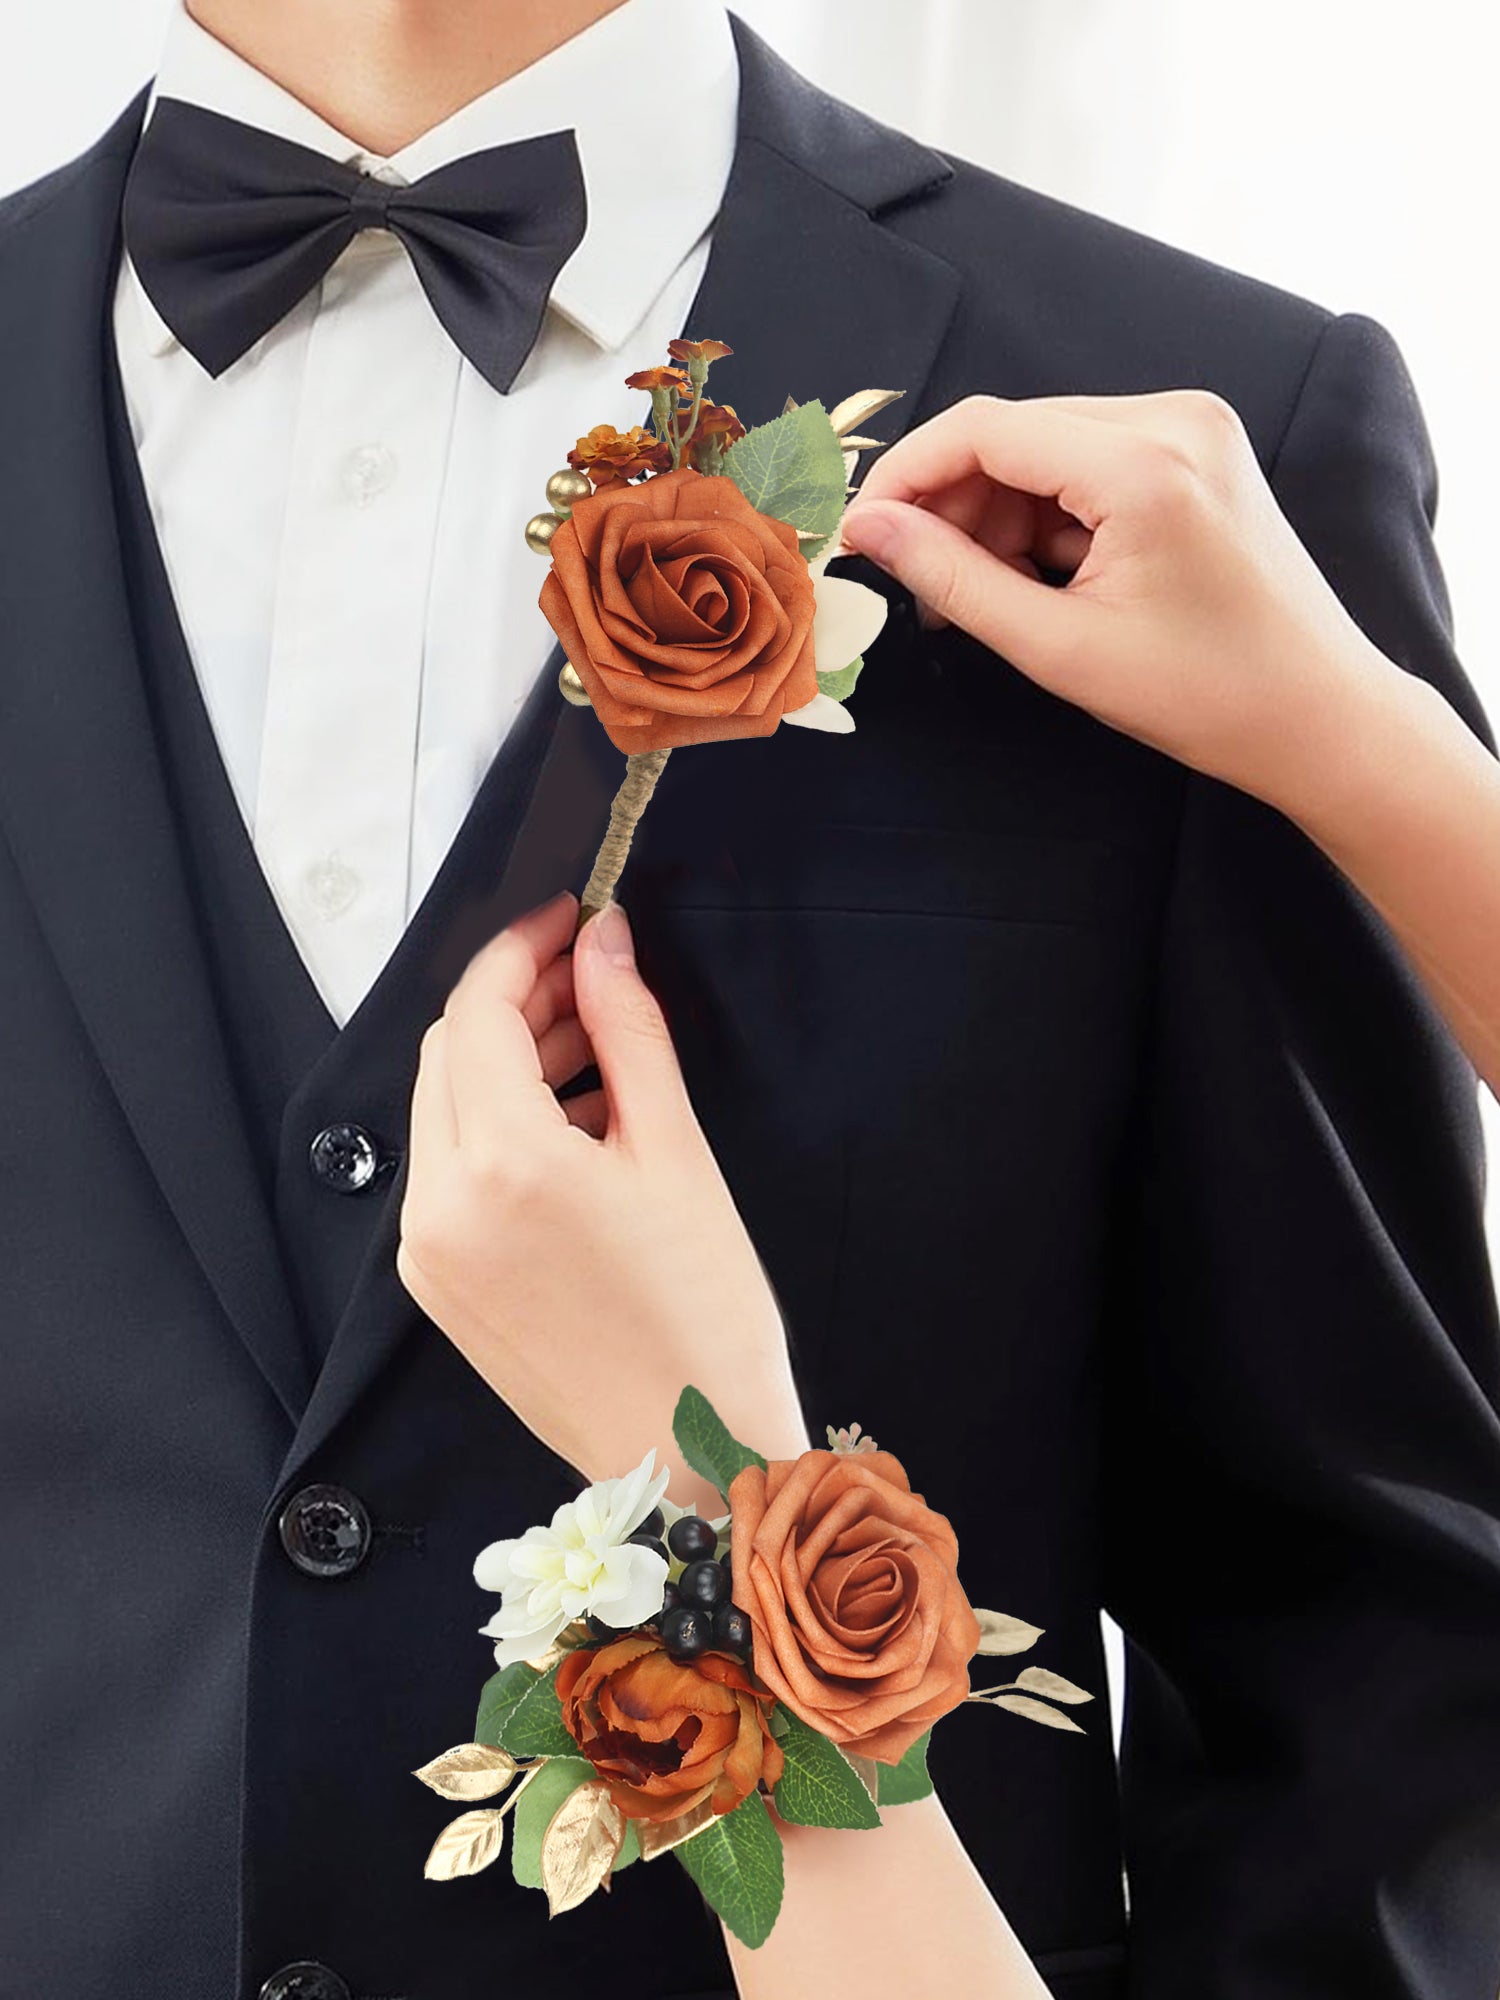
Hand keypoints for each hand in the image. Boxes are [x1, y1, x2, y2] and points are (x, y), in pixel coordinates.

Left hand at [395, 891, 809, 1506]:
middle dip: (515, 1002)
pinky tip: (573, 1132)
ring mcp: (428, 1250)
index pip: (481, 1011)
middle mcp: (443, 1205)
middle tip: (591, 982)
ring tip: (596, 1058)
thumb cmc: (702, 1320)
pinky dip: (496, 1130)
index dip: (523, 949)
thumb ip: (630, 1032)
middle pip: (451, 1053)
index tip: (569, 921)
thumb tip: (606, 944)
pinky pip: (449, 1172)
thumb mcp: (678, 1154)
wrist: (686, 1454)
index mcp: (504, 1165)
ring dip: (506, 1063)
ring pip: (445, 1109)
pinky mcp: (435, 1284)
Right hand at [840, 390, 1404, 820]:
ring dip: (997, 513)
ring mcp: (1193, 429)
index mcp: (1144, 463)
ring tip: (978, 597)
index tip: (860, 532)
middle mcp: (1174, 420)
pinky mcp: (1199, 452)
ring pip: (1047, 447)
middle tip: (920, 587)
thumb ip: (954, 580)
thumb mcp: (1059, 647)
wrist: (1318, 715)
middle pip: (1014, 432)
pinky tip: (1035, 579)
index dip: (907, 475)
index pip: (986, 428)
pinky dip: (1046, 515)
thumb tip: (870, 529)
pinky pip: (1090, 462)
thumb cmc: (1204, 696)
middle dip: (952, 504)